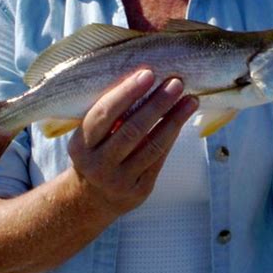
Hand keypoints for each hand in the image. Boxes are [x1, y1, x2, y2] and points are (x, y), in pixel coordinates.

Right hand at [67, 69, 197, 217]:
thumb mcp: (91, 136)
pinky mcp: (139, 191)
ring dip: (174, 120)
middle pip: (132, 130)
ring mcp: (118, 180)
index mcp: (81, 144)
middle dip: (157, 104)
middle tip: (176, 83)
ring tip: (190, 100)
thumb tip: (144, 78)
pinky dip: (172, 135)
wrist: (92, 198)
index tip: (148, 74)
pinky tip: (183, 118)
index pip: (104, 114)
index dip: (126, 93)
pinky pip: (159, 159)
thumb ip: (109, 114)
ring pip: (152, 146)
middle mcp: (98, 164)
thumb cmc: (96, 151)